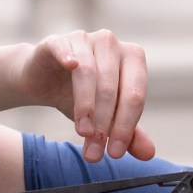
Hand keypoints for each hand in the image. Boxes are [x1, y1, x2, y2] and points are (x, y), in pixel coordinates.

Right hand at [22, 30, 156, 163]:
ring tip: (82, 132)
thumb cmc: (81, 95)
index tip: (114, 153)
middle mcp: (111, 44)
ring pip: (89, 73)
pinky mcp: (57, 41)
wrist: (44, 80)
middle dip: (103, 124)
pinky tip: (70, 66)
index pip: (134, 95)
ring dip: (86, 106)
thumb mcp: (106, 117)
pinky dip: (68, 56)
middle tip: (94, 152)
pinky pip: (64, 48)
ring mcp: (85, 39)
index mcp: (132, 58)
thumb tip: (149, 153)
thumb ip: (128, 133)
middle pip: (111, 87)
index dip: (125, 126)